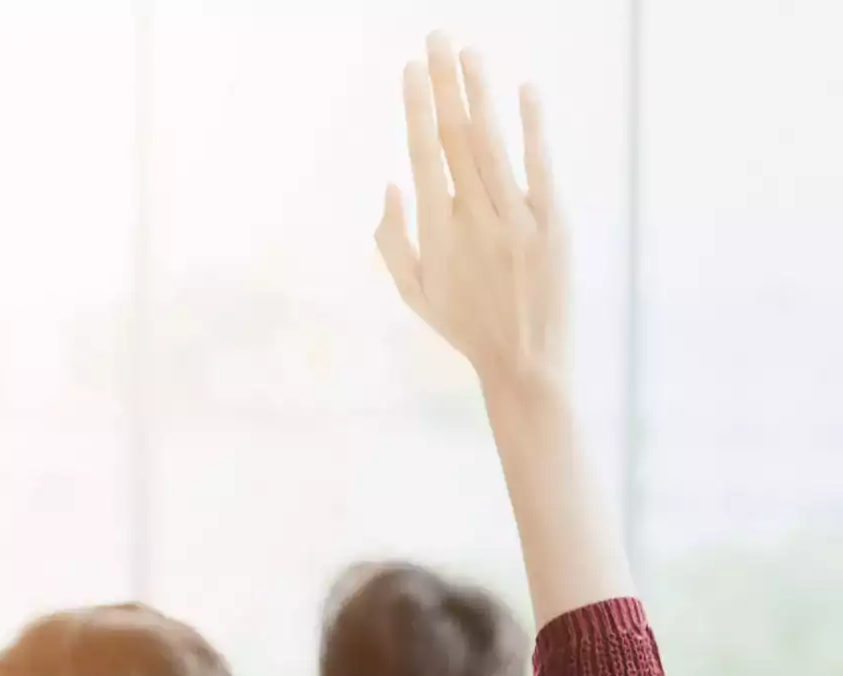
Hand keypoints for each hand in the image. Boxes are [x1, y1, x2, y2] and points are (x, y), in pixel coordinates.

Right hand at [376, 34, 566, 395]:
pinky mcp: (554, 225)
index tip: (411, 70)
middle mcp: (472, 218)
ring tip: (469, 53)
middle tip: (436, 39)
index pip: (423, 154)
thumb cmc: (465, 327)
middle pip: (454, 137)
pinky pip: (539, 167)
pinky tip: (525, 91)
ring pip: (491, 144)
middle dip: (444, 84)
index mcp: (435, 231)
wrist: (526, 365)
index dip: (417, 108)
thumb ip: (392, 238)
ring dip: (480, 94)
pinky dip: (532, 128)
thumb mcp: (413, 291)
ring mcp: (515, 219)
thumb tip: (391, 183)